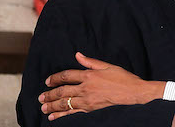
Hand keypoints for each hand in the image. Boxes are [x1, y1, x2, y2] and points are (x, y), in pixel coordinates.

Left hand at [39, 52, 164, 120]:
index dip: (55, 78)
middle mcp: (85, 88)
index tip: (48, 81)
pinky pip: (73, 113)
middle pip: (63, 91)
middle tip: (40, 97)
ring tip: (43, 107)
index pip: (67, 76)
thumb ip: (90, 62)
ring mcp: (87, 100)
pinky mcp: (90, 109)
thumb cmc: (123, 78)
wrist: (134, 93)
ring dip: (52, 105)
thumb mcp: (107, 66)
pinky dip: (62, 116)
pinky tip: (54, 118)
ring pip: (65, 103)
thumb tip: (78, 55)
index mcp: (89, 75)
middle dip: (49, 94)